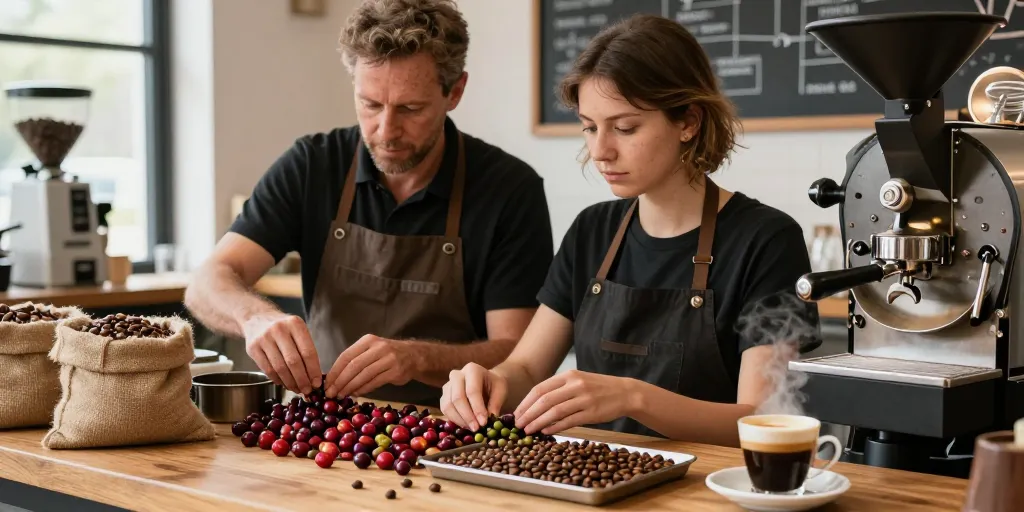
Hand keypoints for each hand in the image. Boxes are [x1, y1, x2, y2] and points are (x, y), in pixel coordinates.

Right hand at [243, 313, 320, 393]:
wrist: (256, 318)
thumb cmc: (283, 328)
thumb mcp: (297, 331)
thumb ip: (306, 350)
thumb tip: (314, 377)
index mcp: (295, 324)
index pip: (308, 352)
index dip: (313, 370)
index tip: (317, 383)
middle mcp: (279, 329)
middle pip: (293, 362)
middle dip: (302, 380)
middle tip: (307, 390)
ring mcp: (264, 338)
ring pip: (280, 368)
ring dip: (290, 383)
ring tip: (297, 389)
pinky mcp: (252, 348)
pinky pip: (268, 370)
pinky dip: (278, 380)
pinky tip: (284, 383)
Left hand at [324, 335, 417, 398]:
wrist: (413, 355)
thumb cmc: (386, 354)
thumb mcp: (371, 350)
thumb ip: (355, 361)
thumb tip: (334, 380)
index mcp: (368, 341)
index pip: (346, 356)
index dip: (334, 371)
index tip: (326, 384)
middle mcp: (378, 348)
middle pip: (354, 366)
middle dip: (340, 382)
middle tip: (331, 393)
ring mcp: (388, 359)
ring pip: (364, 375)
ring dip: (350, 387)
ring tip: (342, 395)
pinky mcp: (395, 371)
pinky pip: (375, 382)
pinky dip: (363, 389)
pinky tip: (356, 394)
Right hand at [441, 362, 506, 431]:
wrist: (485, 382)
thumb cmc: (493, 386)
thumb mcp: (500, 391)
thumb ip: (495, 404)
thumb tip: (489, 419)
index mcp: (472, 369)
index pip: (472, 391)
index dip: (477, 408)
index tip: (484, 422)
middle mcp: (456, 375)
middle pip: (457, 398)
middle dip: (468, 416)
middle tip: (477, 428)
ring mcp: (447, 385)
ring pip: (448, 405)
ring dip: (460, 420)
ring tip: (472, 428)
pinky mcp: (443, 396)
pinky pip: (444, 410)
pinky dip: (454, 420)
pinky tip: (466, 426)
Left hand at [513, 370, 633, 434]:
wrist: (625, 393)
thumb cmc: (598, 388)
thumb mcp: (578, 381)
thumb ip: (559, 389)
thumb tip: (535, 404)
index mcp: (569, 375)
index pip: (540, 388)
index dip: (526, 402)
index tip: (516, 413)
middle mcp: (575, 385)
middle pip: (544, 400)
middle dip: (528, 413)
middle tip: (518, 424)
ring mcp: (584, 399)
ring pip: (554, 411)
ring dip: (538, 422)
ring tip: (528, 430)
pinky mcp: (592, 412)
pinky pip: (568, 421)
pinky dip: (554, 427)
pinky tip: (545, 431)